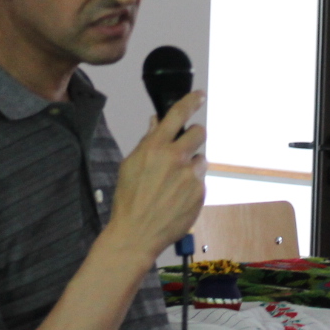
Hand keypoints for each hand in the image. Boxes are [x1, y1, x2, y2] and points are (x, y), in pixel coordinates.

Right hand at [108, 90, 206, 261]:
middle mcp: (177, 158)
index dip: (191, 100)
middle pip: (200, 132)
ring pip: (200, 160)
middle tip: (184, 148)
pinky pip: (200, 181)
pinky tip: (176, 198)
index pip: (178, 114)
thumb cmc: (128, 199)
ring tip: (173, 184)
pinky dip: (191, 186)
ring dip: (191, 166)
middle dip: (194, 136)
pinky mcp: (200, 193)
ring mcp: (191, 176)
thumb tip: (156, 122)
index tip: (200, 95)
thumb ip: (146, 142)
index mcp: (156, 147)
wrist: (137, 233)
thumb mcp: (129, 165)